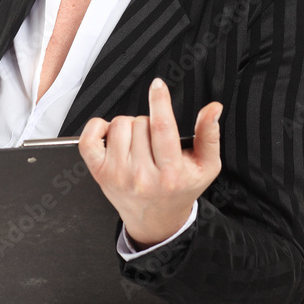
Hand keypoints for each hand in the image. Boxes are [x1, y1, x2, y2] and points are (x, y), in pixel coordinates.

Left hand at [78, 78, 222, 246]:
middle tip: (155, 141)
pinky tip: (112, 136)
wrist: (155, 218)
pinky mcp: (99, 174)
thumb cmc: (180, 188)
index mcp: (170, 174)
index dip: (159, 101)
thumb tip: (213, 109)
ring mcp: (117, 176)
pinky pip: (90, 138)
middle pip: (140, 123)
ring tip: (139, 143)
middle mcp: (141, 177)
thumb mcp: (205, 166)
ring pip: (119, 125)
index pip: (162, 127)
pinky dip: (99, 128)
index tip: (158, 85)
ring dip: (129, 126)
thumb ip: (209, 135)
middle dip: (148, 122)